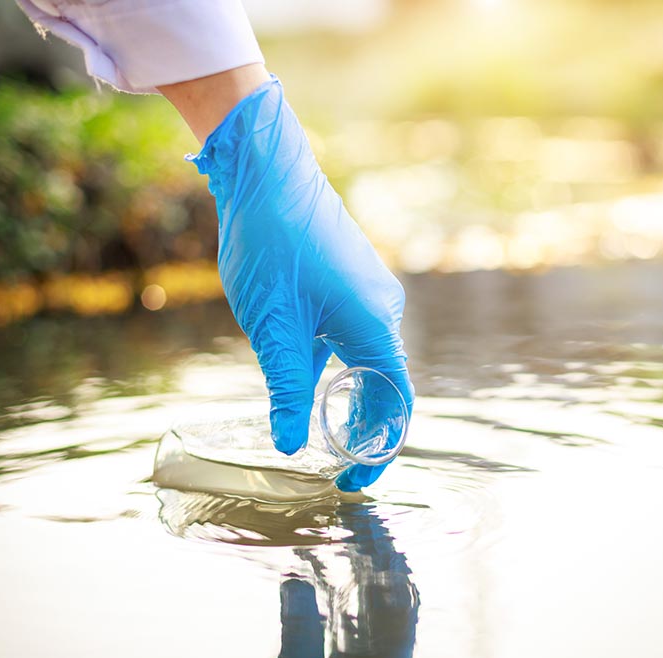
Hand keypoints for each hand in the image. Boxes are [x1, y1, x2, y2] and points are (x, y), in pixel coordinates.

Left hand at [190, 76, 412, 491]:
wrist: (267, 172)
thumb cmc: (271, 244)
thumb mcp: (273, 328)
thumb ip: (287, 390)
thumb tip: (289, 446)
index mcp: (374, 326)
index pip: (395, 404)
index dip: (380, 449)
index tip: (353, 482)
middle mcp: (383, 312)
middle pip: (387, 387)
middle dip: (365, 433)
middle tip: (335, 469)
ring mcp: (369, 296)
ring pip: (370, 364)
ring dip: (350, 402)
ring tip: (322, 436)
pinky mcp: (351, 284)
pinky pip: (355, 340)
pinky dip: (339, 371)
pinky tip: (308, 384)